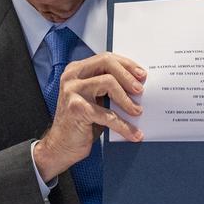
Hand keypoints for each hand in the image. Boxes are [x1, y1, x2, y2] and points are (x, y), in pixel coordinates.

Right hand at [33, 52, 145, 180]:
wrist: (61, 146)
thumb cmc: (81, 121)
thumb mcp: (94, 98)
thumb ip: (109, 86)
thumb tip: (138, 83)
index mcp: (77, 70)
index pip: (105, 58)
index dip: (126, 65)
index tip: (141, 74)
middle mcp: (72, 77)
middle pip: (106, 63)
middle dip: (128, 76)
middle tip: (140, 90)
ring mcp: (72, 91)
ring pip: (108, 83)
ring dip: (127, 100)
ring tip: (137, 111)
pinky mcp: (76, 109)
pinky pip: (107, 115)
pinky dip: (124, 126)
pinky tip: (134, 134)